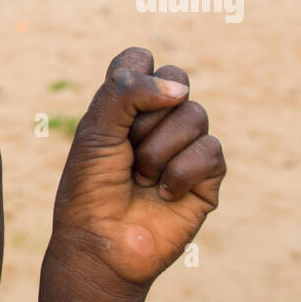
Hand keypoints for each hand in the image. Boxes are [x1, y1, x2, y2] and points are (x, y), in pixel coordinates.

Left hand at [51, 48, 225, 288]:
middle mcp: (157, 121)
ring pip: (195, 116)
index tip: (118, 107)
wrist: (100, 242)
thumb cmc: (89, 189)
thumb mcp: (96, 131)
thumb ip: (126, 93)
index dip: (135, 75)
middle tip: (126, 150)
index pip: (141, 59)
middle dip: (146, 117)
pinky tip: (163, 194)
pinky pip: (210, 151)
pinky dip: (180, 172)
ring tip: (140, 178)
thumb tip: (178, 90)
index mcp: (124, 106)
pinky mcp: (207, 177)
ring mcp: (184, 147)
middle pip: (176, 81)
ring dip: (158, 151)